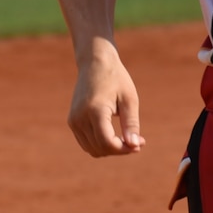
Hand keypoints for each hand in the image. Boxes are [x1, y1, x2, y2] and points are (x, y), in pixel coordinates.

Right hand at [67, 39, 143, 156]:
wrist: (94, 62)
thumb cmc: (116, 78)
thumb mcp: (129, 100)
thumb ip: (131, 124)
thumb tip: (134, 146)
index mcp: (95, 110)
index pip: (107, 143)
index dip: (125, 149)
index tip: (140, 144)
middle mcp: (80, 117)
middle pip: (100, 148)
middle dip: (120, 150)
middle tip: (137, 141)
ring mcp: (73, 120)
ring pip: (92, 149)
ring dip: (110, 149)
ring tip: (126, 139)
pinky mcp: (72, 121)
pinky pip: (86, 143)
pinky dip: (101, 145)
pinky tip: (115, 136)